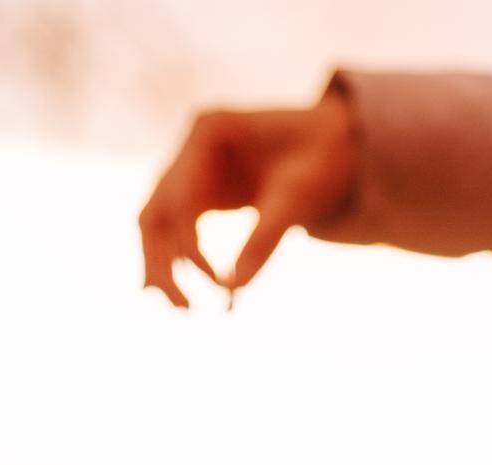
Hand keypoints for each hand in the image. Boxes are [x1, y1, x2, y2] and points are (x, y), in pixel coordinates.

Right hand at [138, 91, 355, 305]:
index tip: (217, 282)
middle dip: (163, 262)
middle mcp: (190, 147)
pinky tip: (183, 294)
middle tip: (184, 307)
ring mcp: (190, 170)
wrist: (336, 146)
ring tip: (184, 308)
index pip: (181, 195)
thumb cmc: (322, 159)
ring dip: (163, 268)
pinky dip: (177, 263)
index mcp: (209, 129)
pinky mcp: (198, 193)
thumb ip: (266, 237)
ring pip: (157, 227)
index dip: (190, 243)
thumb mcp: (299, 196)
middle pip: (155, 212)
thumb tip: (236, 289)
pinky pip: (174, 233)